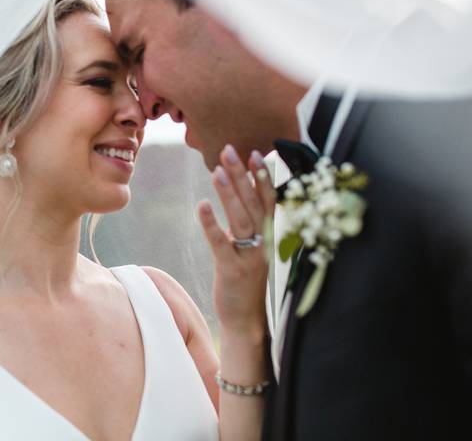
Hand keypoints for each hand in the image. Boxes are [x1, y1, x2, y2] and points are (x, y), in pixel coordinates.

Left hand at [198, 145, 276, 340]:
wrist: (247, 321)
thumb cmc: (247, 279)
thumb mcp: (254, 248)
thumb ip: (250, 222)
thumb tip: (242, 192)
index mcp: (269, 236)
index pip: (269, 200)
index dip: (264, 177)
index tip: (256, 152)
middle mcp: (264, 244)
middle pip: (254, 203)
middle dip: (242, 175)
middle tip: (229, 150)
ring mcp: (249, 257)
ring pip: (240, 220)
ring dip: (229, 193)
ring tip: (217, 169)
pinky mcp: (232, 271)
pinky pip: (221, 244)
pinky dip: (212, 224)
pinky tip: (202, 206)